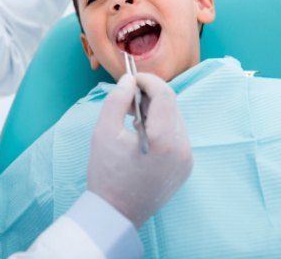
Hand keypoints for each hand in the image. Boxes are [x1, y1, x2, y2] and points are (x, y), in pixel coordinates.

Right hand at [86, 73, 192, 228]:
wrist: (116, 213)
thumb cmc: (106, 173)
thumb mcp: (104, 132)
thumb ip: (117, 100)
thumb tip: (129, 80)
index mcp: (164, 139)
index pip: (164, 94)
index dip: (147, 80)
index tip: (129, 78)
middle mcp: (183, 148)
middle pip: (171, 105)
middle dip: (149, 94)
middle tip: (125, 98)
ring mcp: (187, 159)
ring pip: (174, 118)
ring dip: (154, 109)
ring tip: (130, 117)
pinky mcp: (185, 167)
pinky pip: (176, 134)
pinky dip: (160, 125)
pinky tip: (140, 133)